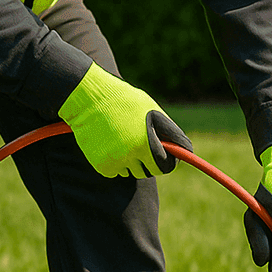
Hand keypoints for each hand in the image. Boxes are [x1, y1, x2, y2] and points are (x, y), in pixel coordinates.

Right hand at [58, 64, 193, 177]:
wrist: (89, 99)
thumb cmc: (124, 101)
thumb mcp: (152, 110)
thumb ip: (166, 131)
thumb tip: (183, 149)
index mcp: (147, 143)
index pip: (165, 167)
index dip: (167, 162)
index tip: (164, 157)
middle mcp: (132, 155)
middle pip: (148, 172)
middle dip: (148, 162)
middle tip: (142, 147)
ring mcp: (116, 162)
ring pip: (131, 172)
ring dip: (131, 162)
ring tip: (123, 139)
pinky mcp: (102, 166)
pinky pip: (115, 172)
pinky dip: (115, 163)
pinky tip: (110, 144)